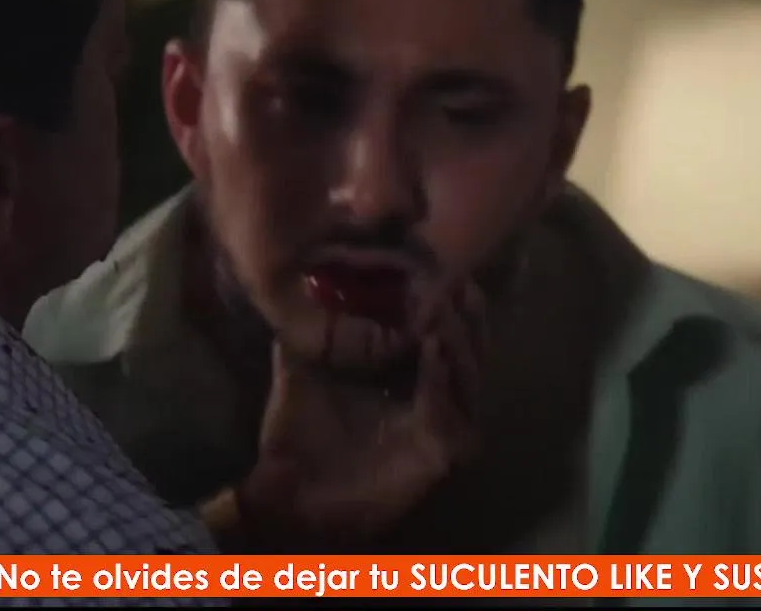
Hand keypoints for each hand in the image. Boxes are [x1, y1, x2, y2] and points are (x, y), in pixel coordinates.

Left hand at [240, 280, 486, 548]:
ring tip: (439, 311)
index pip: (450, 336)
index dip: (452, 304)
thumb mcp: (303, 368)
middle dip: (467, 316)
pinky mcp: (441, 456)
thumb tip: (310, 283)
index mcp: (412, 383)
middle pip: (473, 353)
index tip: (443, 269)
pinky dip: (444, 381)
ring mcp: (442, 430)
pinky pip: (451, 413)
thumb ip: (314, 329)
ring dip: (458, 341)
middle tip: (456, 283)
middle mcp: (436, 405)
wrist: (287, 493)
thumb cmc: (297, 435)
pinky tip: (432, 351)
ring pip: (471, 378)